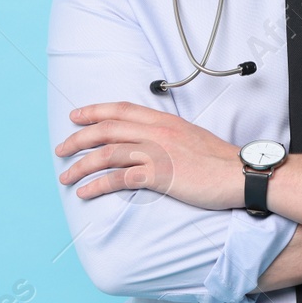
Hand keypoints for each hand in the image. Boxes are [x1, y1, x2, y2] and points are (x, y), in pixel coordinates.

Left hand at [54, 102, 242, 209]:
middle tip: (61, 149)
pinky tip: (85, 193)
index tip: (76, 116)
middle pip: (107, 129)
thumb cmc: (219, 161)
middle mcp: (157, 132)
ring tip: (66, 176)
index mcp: (164, 121)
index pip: (122, 109)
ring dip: (81, 165)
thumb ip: (168, 136)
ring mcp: (157, 153)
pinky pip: (119, 178)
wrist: (240, 174)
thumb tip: (150, 142)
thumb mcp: (191, 137)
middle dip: (78, 138)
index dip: (95, 111)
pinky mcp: (159, 175)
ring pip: (107, 153)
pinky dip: (97, 185)